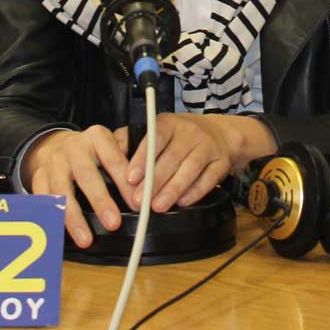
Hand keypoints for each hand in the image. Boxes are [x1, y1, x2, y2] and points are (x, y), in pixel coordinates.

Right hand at [24, 126, 134, 248]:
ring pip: (62, 190)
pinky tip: (59, 233)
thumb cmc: (90, 152)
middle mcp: (74, 147)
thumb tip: (148, 190)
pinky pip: (43, 199)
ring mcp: (54, 162)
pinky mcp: (39, 176)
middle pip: (86, 175)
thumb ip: (126, 164)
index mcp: (97, 137)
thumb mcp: (110, 148)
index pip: (114, 160)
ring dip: (74, 217)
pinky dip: (50, 217)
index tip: (137, 204)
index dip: (125, 183)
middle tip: (113, 223)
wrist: (55, 144)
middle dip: (100, 201)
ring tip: (86, 239)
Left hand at [122, 113, 254, 212]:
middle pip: (172, 157)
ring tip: (157, 206)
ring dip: (173, 189)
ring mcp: (208, 146)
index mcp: (170, 123)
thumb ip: (131, 140)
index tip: (130, 178)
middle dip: (154, 182)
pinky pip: (209, 178)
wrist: (219, 133)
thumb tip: (108, 152)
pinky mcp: (222, 162)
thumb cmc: (178, 137)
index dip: (142, 158)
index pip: (155, 137)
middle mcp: (190, 132)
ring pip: (191, 168)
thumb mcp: (156, 131)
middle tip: (139, 201)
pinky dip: (195, 192)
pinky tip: (182, 202)